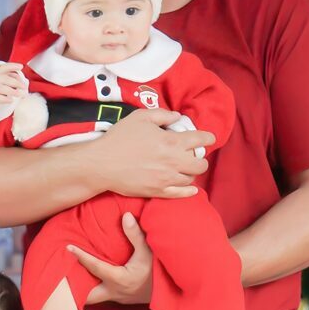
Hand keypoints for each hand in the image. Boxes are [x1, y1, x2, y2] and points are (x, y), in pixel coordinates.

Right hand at [0, 64, 28, 104]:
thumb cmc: (3, 82)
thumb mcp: (8, 77)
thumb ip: (17, 78)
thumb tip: (25, 85)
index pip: (6, 67)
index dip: (13, 66)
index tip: (21, 67)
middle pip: (6, 79)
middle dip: (17, 83)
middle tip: (24, 87)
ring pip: (2, 89)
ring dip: (12, 92)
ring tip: (20, 95)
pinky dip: (6, 99)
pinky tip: (12, 100)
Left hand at [69, 212, 153, 305]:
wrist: (173, 293)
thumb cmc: (162, 271)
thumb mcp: (150, 252)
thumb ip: (137, 235)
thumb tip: (125, 216)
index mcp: (119, 279)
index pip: (94, 267)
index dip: (80, 256)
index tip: (67, 247)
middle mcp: (114, 292)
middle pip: (86, 295)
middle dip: (72, 288)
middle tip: (60, 278)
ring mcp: (118, 298)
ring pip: (93, 297)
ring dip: (82, 289)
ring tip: (69, 278)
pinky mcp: (122, 300)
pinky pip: (103, 295)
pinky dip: (93, 288)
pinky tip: (88, 280)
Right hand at [94, 108, 213, 198]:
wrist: (101, 164)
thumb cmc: (119, 138)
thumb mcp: (140, 117)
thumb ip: (162, 114)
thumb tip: (177, 117)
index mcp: (171, 141)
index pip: (200, 140)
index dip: (207, 138)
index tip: (207, 138)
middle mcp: (173, 161)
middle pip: (200, 164)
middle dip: (200, 158)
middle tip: (194, 155)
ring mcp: (166, 179)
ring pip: (191, 179)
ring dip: (191, 173)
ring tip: (184, 168)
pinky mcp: (157, 192)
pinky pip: (180, 194)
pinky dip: (188, 191)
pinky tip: (190, 188)